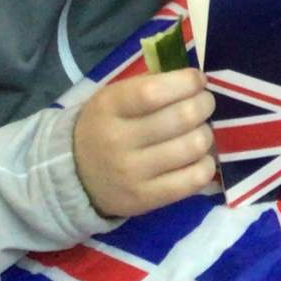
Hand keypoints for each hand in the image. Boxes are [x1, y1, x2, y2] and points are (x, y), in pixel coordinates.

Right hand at [73, 68, 214, 219]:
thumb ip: (152, 83)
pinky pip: (194, 179)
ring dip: (206, 134)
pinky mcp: (144, 200)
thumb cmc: (107, 125)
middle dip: (204, 104)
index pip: (154, 91)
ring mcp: (130, 175)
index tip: (197, 81)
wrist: (75, 176)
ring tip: (197, 131)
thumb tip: (196, 79)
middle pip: (184, 116)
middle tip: (203, 105)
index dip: (187, 82)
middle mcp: (117, 141)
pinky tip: (196, 157)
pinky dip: (206, 163)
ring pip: (194, 146)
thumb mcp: (115, 96)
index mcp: (109, 107)